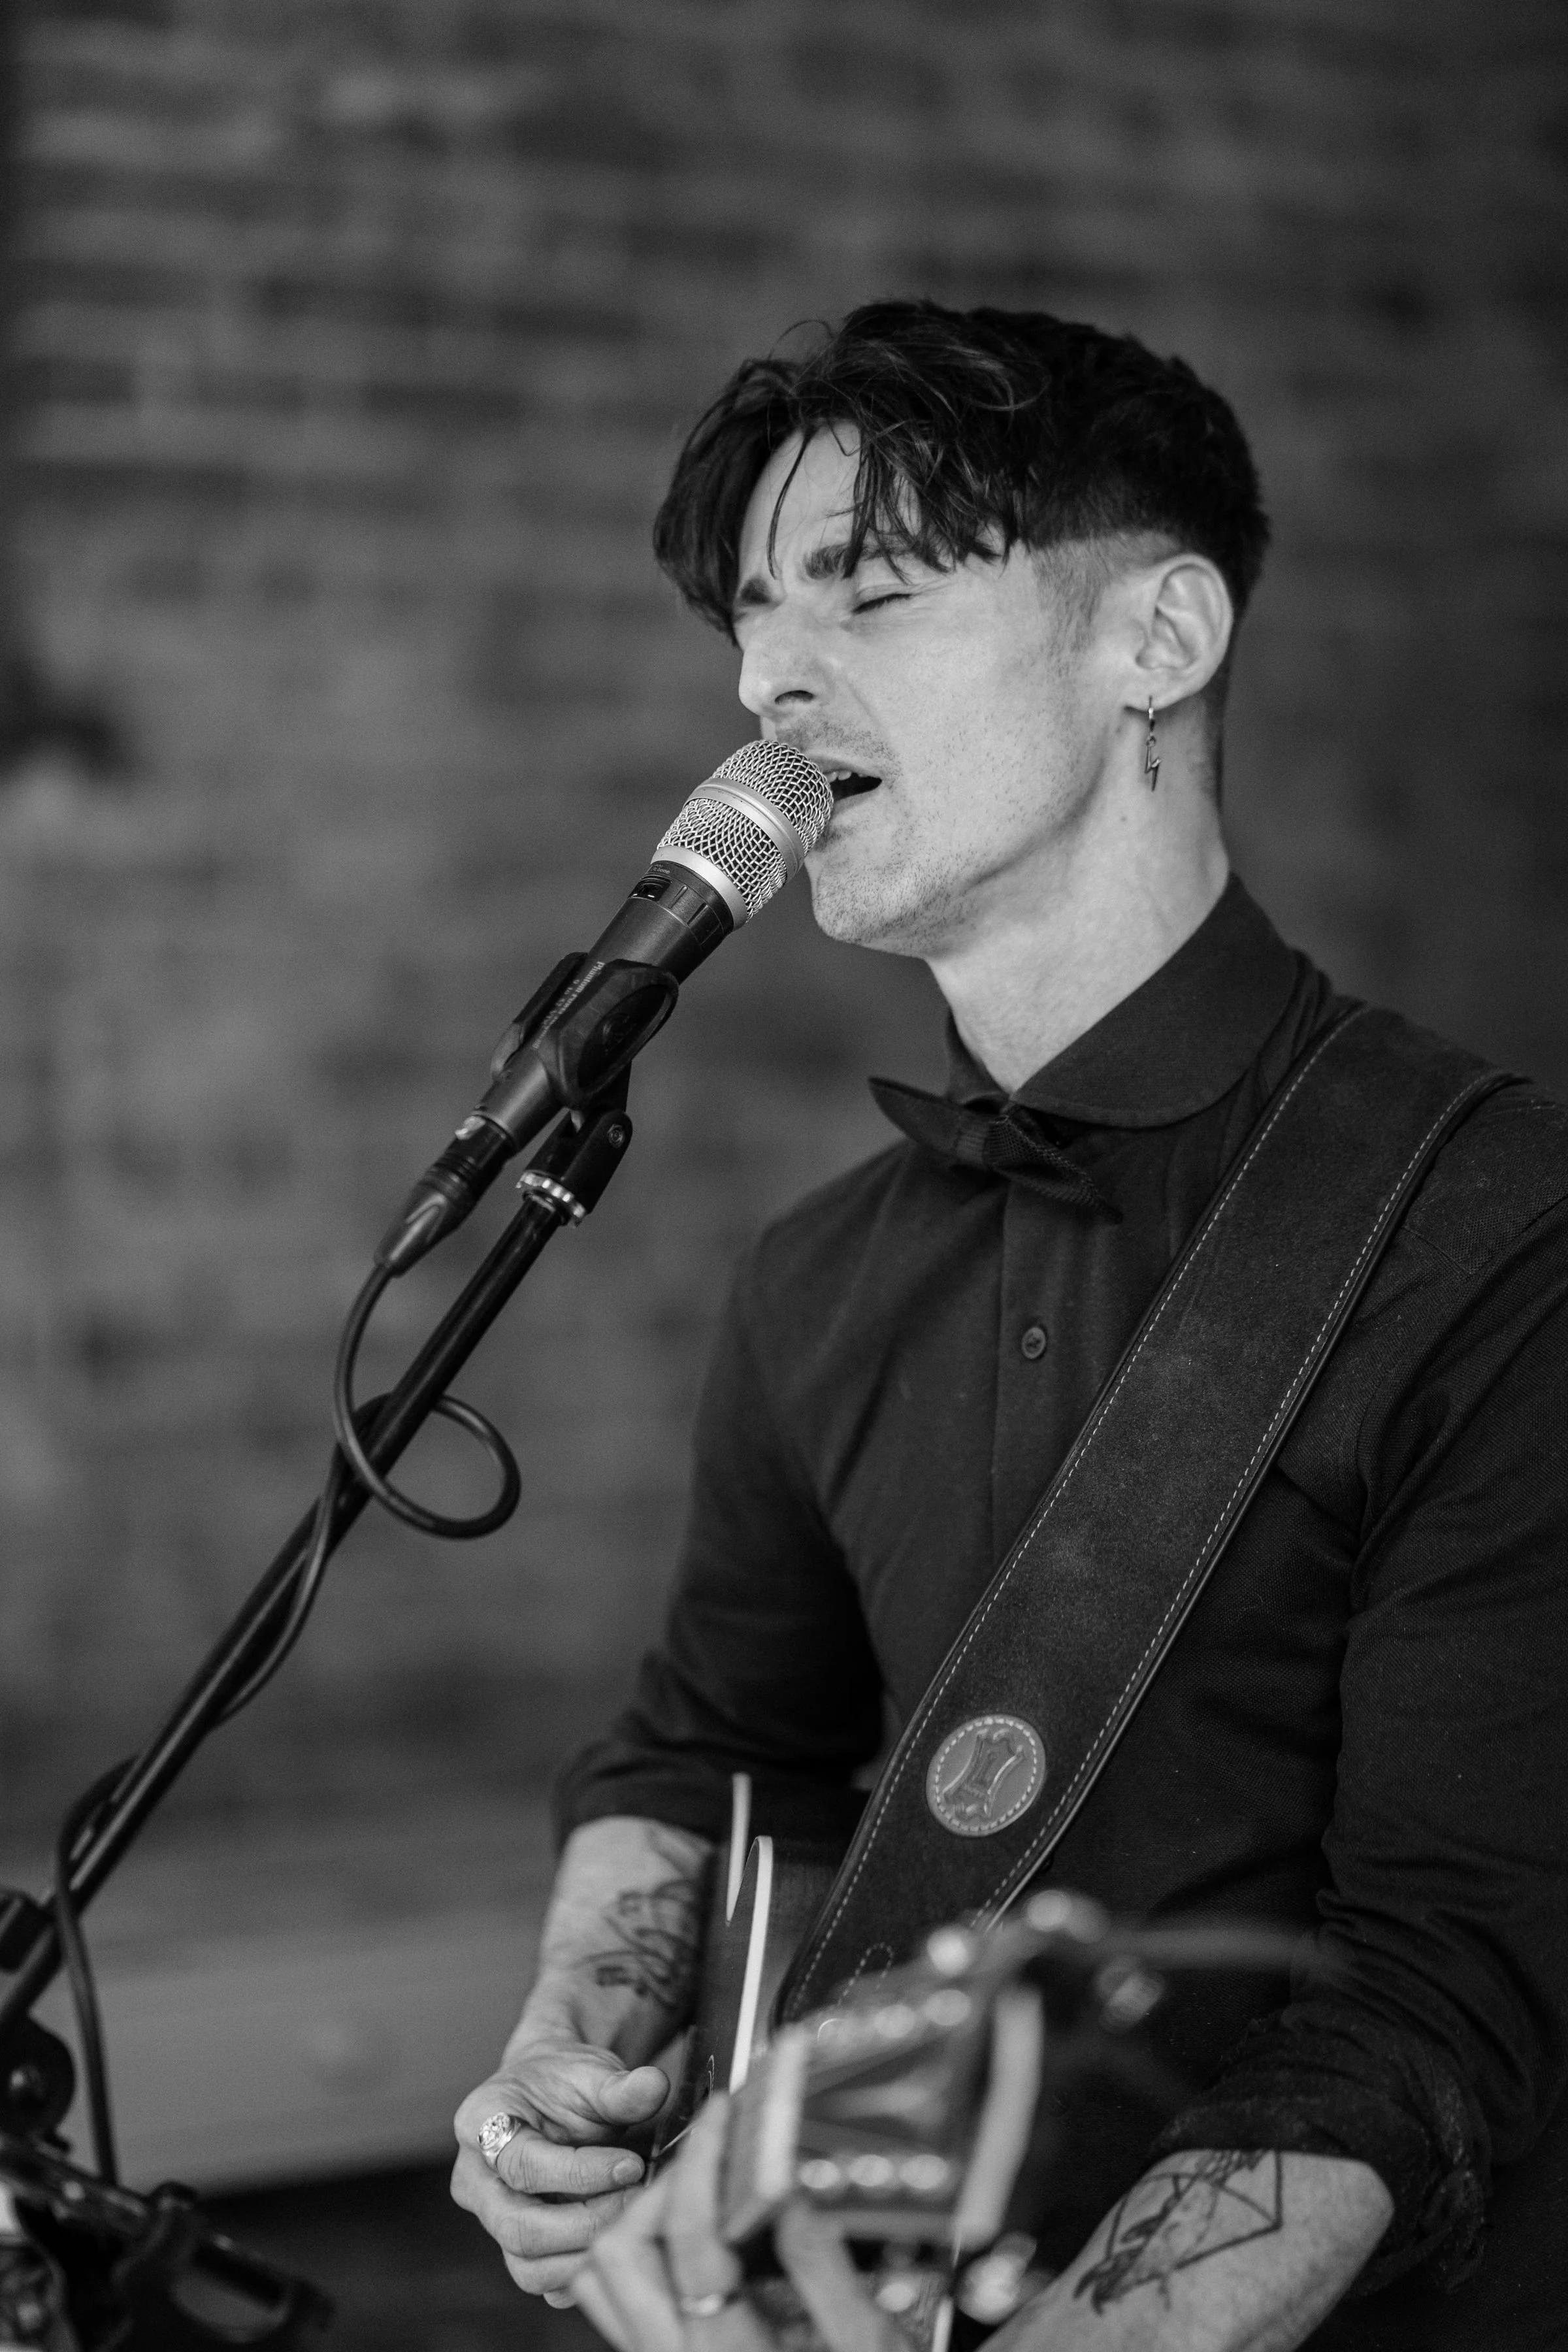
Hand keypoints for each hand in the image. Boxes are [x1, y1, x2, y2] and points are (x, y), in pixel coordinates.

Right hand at [451, 2035, 670, 2296]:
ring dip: (587, 2253)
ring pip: (528, 2267)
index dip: (581, 2173)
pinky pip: (544, 2282)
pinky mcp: (516, 2248)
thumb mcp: (591, 2071)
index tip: (631, 2164)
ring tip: (631, 2221)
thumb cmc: (566, 2080)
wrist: (550, 2090)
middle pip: (518, 2228)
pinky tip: (617, 2240)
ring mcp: (492, 2220)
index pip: (522, 2167)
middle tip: (636, 2201)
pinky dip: (583, 2272)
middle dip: (587, 2222)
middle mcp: (474, 2180)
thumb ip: (620, 2086)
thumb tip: (654, 2088)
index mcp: (478, 2124)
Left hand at [575, 2096, 910, 2351]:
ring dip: (639, 2220)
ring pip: (602, 2280)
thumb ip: (825, 2268)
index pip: (689, 2239)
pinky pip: (616, 2302)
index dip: (701, 2162)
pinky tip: (687, 2236)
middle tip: (710, 2155)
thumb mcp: (868, 2342)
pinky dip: (638, 2254)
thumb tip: (785, 2186)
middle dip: (660, 2186)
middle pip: (619, 2254)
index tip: (721, 2116)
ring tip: (696, 2191)